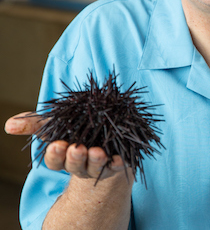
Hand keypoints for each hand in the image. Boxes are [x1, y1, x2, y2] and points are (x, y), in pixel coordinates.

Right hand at [5, 112, 129, 181]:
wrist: (107, 137)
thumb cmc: (77, 129)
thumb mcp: (57, 124)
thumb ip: (35, 124)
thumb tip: (9, 124)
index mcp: (64, 155)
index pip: (55, 160)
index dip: (56, 154)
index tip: (58, 145)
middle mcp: (80, 163)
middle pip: (74, 165)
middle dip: (74, 158)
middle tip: (77, 148)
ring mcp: (99, 165)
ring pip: (95, 166)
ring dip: (96, 160)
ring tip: (98, 152)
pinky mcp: (117, 162)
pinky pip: (118, 165)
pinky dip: (118, 163)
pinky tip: (119, 159)